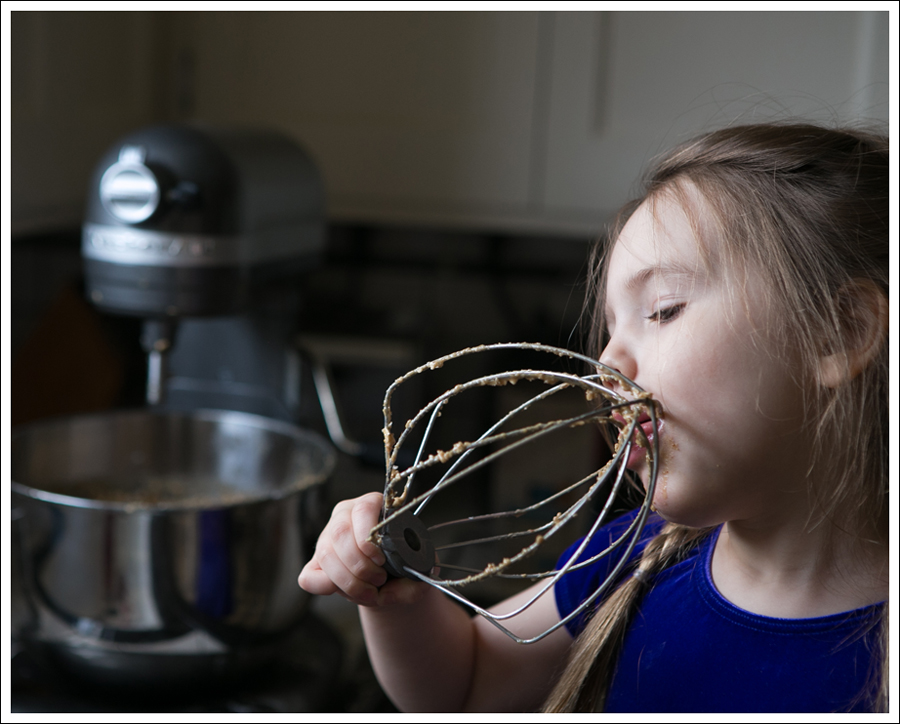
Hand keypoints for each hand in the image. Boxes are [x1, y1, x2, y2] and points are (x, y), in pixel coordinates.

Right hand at [298, 492, 424, 606]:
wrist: (390, 582)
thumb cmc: (402, 566)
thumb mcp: (416, 569)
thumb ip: (417, 575)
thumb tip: (415, 578)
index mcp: (373, 505)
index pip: (363, 509)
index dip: (368, 535)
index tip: (381, 560)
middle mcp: (346, 516)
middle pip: (340, 532)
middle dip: (359, 564)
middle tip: (379, 580)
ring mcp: (326, 538)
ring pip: (325, 554)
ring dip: (347, 580)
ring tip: (370, 591)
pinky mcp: (315, 562)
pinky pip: (309, 576)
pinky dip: (325, 587)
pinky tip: (345, 592)